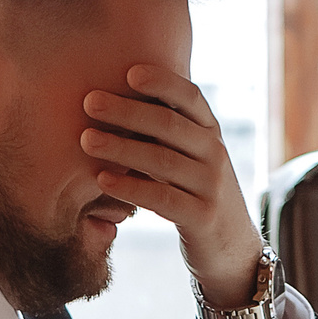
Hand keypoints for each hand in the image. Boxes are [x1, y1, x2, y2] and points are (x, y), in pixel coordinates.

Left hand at [81, 65, 263, 307]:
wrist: (231, 246)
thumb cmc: (193, 192)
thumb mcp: (187, 157)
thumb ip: (163, 131)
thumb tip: (111, 96)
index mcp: (209, 132)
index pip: (190, 97)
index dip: (162, 82)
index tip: (129, 71)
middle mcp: (215, 154)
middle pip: (170, 124)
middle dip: (127, 111)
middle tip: (89, 101)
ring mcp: (212, 186)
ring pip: (163, 161)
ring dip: (121, 148)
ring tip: (87, 139)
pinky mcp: (203, 218)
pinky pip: (163, 199)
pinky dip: (131, 187)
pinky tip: (103, 180)